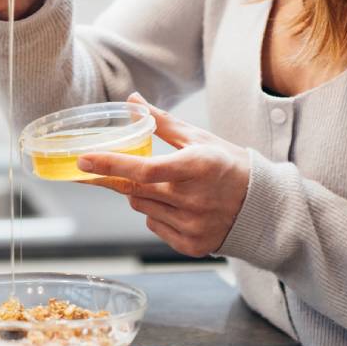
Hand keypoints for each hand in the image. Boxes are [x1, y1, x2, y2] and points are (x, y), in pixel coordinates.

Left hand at [77, 93, 250, 257]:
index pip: (145, 170)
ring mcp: (194, 226)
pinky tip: (178, 206)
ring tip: (165, 186)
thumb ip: (161, 122)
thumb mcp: (199, 138)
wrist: (263, 206)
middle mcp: (195, 199)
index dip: (111, 165)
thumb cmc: (227, 165)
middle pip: (135, 190)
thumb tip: (132, 100)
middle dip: (112, 177)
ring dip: (140, 194)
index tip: (83, 159)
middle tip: (91, 167)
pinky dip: (156, 214)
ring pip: (141, 208)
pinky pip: (154, 226)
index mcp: (198, 167)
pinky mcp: (192, 245)